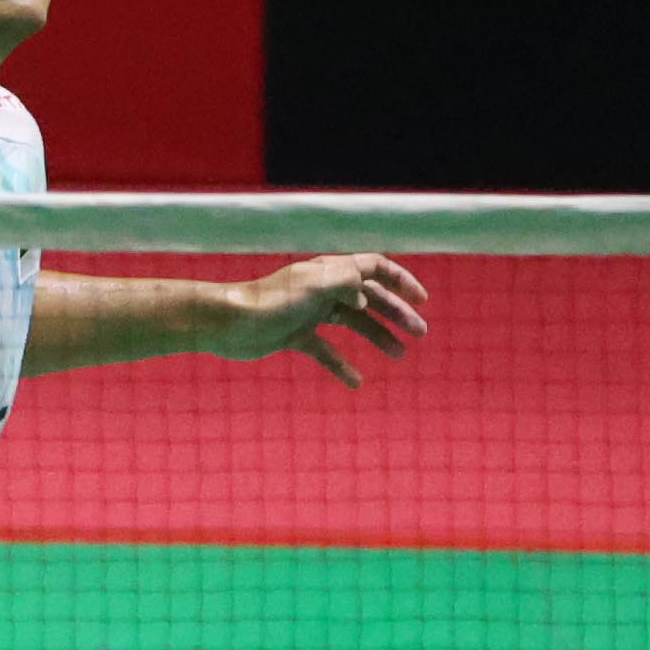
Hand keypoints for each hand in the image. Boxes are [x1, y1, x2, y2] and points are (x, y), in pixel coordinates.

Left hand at [221, 254, 426, 387]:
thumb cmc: (270, 302)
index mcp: (329, 271)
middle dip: (396, 313)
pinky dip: (341, 365)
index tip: (421, 300)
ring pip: (352, 323)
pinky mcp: (294, 336)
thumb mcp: (314, 285)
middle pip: (369, 297)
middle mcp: (322, 289)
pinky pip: (325, 351)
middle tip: (420, 333)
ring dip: (377, 336)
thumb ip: (346, 280)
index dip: (400, 280)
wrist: (228, 323)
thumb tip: (366, 291)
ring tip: (399, 355)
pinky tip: (356, 383)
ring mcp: (309, 313)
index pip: (374, 267)